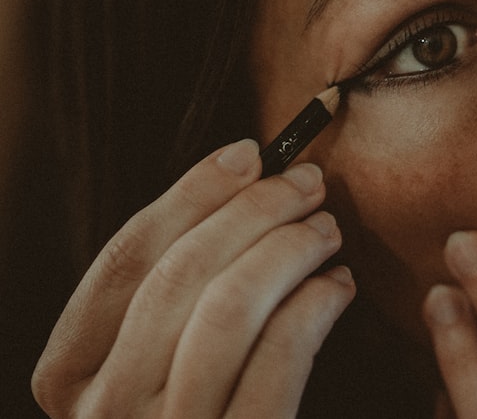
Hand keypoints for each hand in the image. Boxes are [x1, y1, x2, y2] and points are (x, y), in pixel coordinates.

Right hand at [32, 139, 355, 417]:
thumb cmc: (195, 408)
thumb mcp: (155, 358)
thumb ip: (174, 291)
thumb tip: (240, 182)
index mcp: (69, 375)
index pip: (125, 258)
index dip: (190, 194)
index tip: (248, 152)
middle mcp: (105, 412)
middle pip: (181, 274)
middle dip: (254, 211)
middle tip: (309, 183)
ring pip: (229, 308)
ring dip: (289, 249)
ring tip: (327, 230)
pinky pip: (278, 361)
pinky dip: (315, 306)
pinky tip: (338, 287)